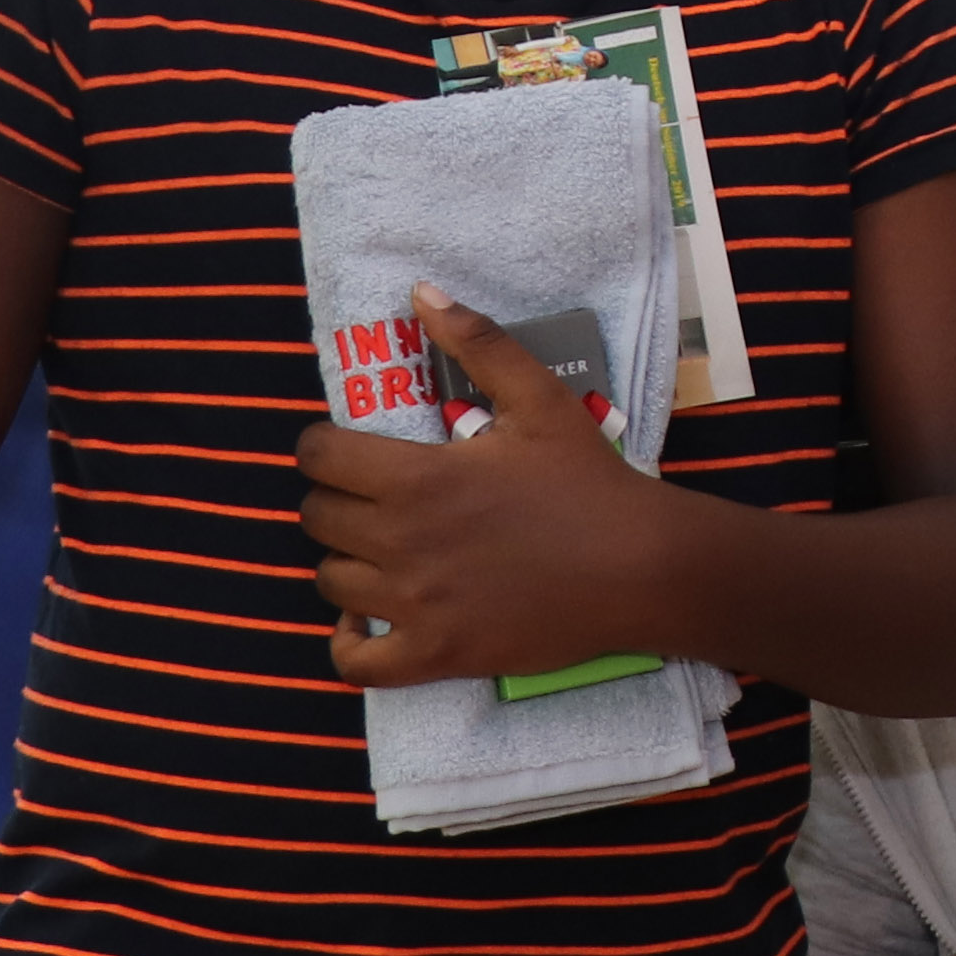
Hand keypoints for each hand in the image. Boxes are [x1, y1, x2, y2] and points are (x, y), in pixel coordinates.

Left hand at [298, 286, 684, 683]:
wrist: (639, 566)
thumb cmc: (587, 481)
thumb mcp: (539, 398)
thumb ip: (477, 342)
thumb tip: (421, 292)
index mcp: (417, 478)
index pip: (318, 457)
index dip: (324, 446)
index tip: (347, 448)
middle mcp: (401, 542)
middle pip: (316, 517)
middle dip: (336, 498)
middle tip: (373, 495)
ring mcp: (414, 605)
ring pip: (330, 581)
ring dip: (347, 561)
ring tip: (382, 549)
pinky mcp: (435, 653)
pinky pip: (356, 662)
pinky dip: (349, 642)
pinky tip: (369, 618)